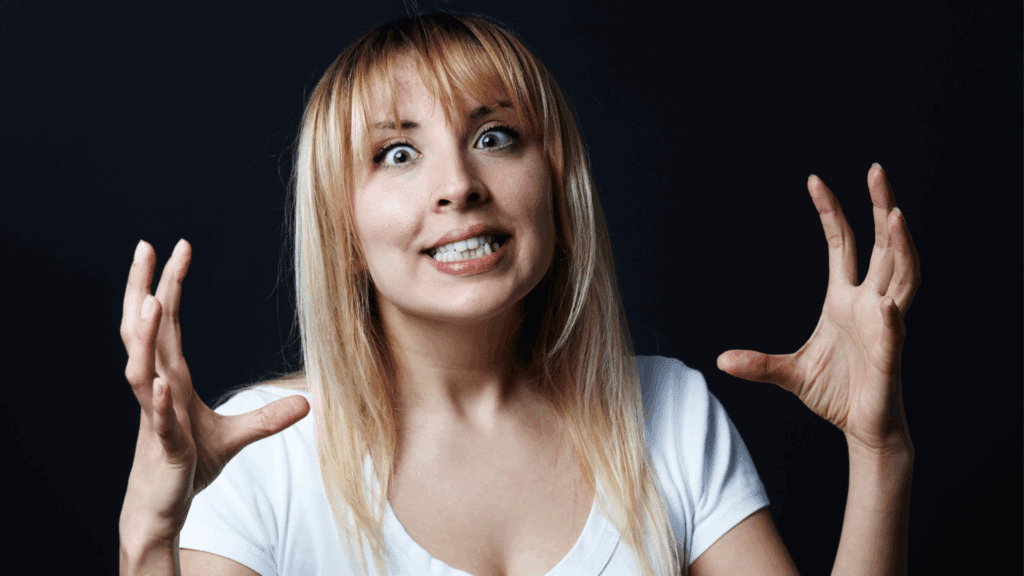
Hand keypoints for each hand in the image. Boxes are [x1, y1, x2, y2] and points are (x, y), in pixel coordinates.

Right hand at [119, 239, 309, 547]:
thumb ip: (268, 417)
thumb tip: (308, 402)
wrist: (162, 507)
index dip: (170, 284)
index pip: (168, 322)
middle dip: (143, 288)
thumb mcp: (237, 436)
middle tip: (146, 246)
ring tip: (153, 302)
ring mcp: (156, 415)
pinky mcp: (164, 444)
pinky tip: (164, 383)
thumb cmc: (188, 464)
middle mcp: (158, 387)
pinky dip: (160, 400)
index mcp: (173, 376)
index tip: (178, 247)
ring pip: (141, 368)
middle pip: (143, 330)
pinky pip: (158, 418)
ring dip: (146, 336)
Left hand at [717, 164, 919, 453]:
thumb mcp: (788, 373)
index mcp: (844, 299)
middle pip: (881, 246)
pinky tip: (886, 303)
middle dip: (881, 207)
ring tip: (894, 215)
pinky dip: (891, 316)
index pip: (842, 244)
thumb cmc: (835, 393)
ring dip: (899, 246)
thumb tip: (720, 360)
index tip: (815, 180)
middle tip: (876, 171)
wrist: (863, 429)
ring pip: (901, 276)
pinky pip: (893, 331)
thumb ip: (758, 364)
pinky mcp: (889, 356)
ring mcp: (884, 326)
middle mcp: (869, 303)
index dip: (832, 212)